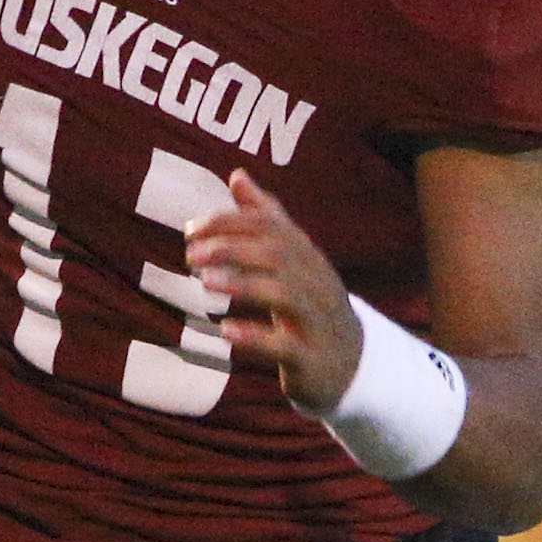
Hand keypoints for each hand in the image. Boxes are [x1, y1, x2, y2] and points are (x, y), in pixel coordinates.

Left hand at [185, 172, 359, 409]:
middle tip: (190, 255)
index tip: (190, 230)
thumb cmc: (310, 307)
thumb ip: (265, 220)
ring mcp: (317, 322)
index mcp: (309, 258)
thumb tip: (237, 175)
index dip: (230, 223)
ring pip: (284, 295)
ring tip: (204, 281)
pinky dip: (254, 336)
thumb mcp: (292, 261)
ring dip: (242, 284)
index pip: (271, 228)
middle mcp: (317, 284)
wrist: (351, 365)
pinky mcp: (311, 358)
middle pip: (278, 255)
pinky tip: (225, 330)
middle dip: (231, 249)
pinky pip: (285, 346)